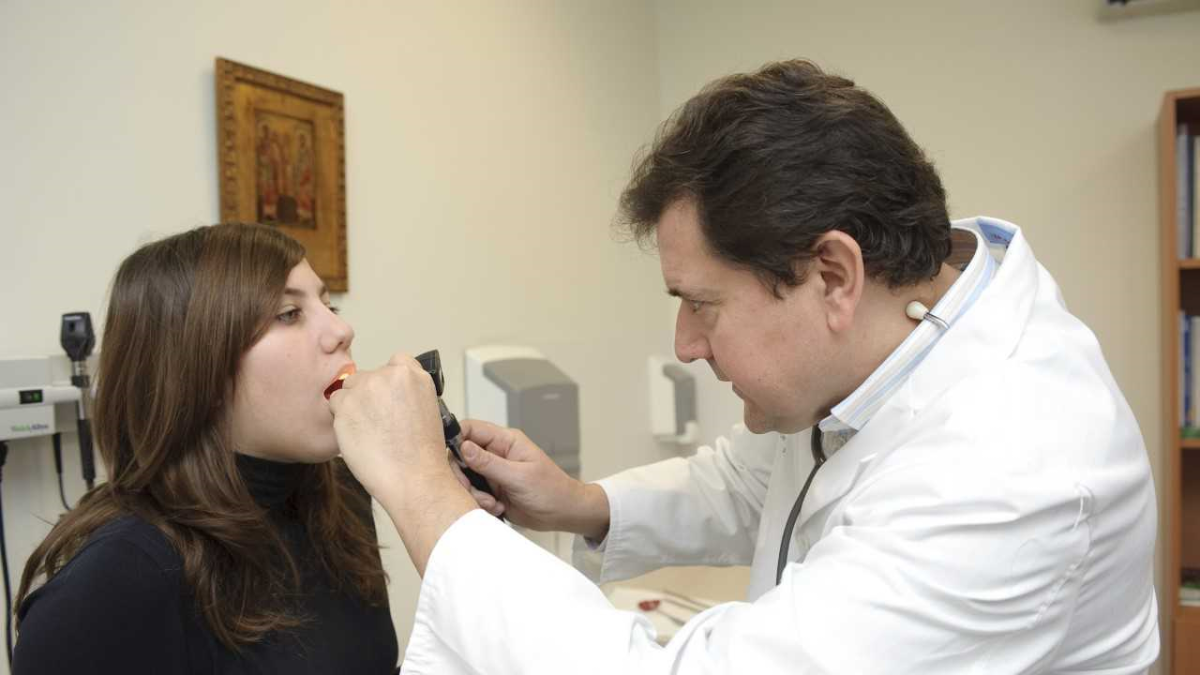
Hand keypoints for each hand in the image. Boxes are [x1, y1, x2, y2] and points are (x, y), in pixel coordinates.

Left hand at [328, 352, 447, 501]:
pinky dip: (341, 420)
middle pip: (367, 376)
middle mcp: (389, 375)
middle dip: (368, 395)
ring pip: (348, 390)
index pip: (395, 362)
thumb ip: (407, 392)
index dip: (389, 382)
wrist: (413, 477)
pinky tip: (358, 437)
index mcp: (414, 375)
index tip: (389, 396)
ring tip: (369, 432)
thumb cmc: (422, 453)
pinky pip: (334, 405)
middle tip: (378, 422)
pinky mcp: (345, 405)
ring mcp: (365, 388)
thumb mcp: (428, 409)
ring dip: (352, 406)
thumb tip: (387, 394)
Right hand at [454, 419, 609, 539]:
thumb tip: (464, 447)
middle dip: (463, 476)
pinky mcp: (491, 489)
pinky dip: (480, 503)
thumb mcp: (519, 477)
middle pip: (461, 456)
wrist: (563, 513)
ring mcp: (492, 472)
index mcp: (506, 441)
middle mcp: (496, 454)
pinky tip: (497, 507)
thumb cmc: (552, 490)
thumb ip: (489, 463)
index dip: (456, 439)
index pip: (471, 429)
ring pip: (464, 477)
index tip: (454, 459)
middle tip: (473, 490)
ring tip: (493, 503)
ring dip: (473, 493)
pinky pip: (472, 493)